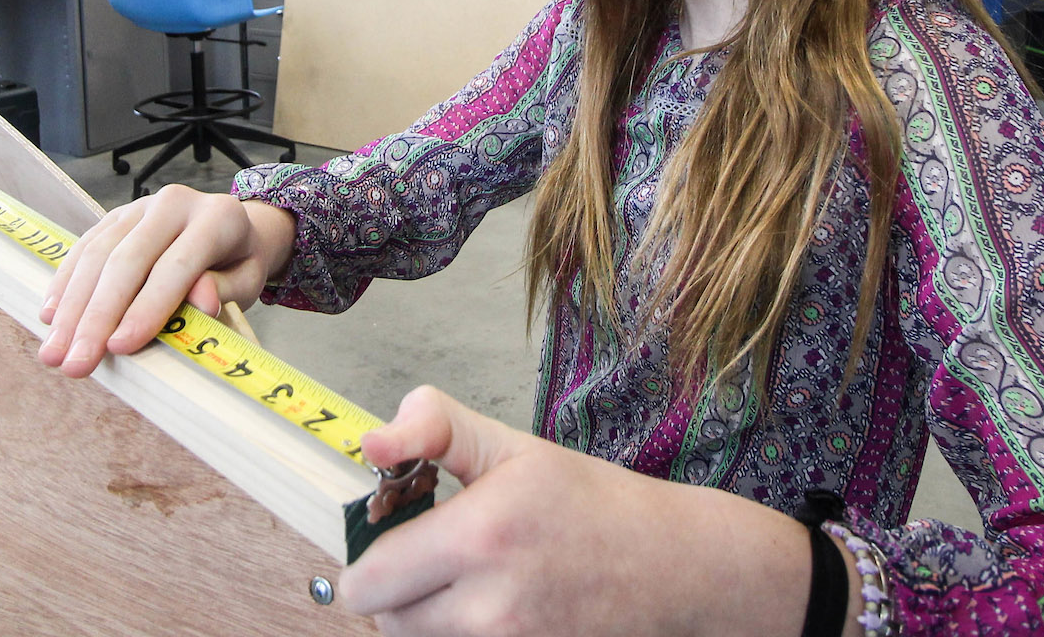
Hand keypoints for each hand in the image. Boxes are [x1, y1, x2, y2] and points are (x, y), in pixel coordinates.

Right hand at [37, 184, 294, 376]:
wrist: (235, 228)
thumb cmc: (240, 263)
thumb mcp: (247, 280)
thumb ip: (224, 290)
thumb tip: (199, 302)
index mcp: (216, 218)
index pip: (175, 266)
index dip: (146, 308)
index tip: (119, 347)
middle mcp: (173, 203)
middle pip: (126, 261)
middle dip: (96, 317)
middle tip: (75, 363)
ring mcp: (139, 206)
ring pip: (96, 255)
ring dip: (71, 309)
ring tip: (54, 352)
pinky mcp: (115, 216)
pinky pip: (83, 248)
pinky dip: (65, 285)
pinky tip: (51, 317)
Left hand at [335, 386, 821, 636]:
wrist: (675, 566)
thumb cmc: (589, 502)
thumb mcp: (509, 446)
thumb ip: (432, 427)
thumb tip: (371, 442)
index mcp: (479, 537)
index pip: (368, 579)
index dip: (371, 555)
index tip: (396, 535)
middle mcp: (490, 607)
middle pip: (386, 620)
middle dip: (395, 588)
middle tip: (431, 559)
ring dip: (426, 618)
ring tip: (466, 583)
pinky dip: (460, 636)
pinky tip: (488, 609)